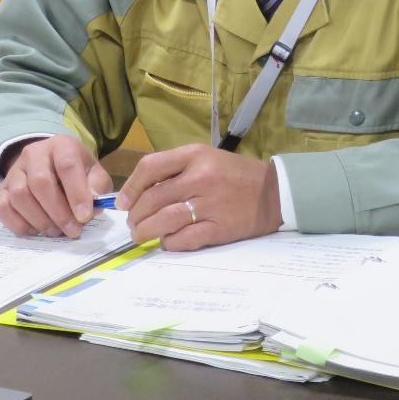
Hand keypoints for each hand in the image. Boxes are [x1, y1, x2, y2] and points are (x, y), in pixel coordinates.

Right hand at [0, 133, 112, 238]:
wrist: (49, 165)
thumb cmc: (76, 172)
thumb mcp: (94, 173)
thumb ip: (97, 187)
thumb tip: (92, 206)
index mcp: (61, 146)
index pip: (67, 165)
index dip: (76, 193)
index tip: (85, 217)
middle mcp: (34, 154)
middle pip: (40, 182)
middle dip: (58, 212)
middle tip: (72, 230)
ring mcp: (14, 171)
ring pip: (19, 196)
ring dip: (40, 220)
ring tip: (56, 231)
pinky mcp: (1, 189)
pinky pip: (3, 208)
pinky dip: (19, 224)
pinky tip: (36, 230)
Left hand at [114, 144, 280, 251]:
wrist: (275, 192)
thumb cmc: (235, 174)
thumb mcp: (206, 159)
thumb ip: (176, 170)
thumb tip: (139, 192)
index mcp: (194, 156)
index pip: (150, 168)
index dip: (130, 188)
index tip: (123, 202)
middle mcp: (200, 178)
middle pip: (153, 199)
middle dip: (136, 215)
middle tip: (133, 223)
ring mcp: (210, 204)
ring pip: (164, 220)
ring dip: (146, 231)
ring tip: (142, 235)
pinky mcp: (219, 228)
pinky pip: (184, 239)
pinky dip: (170, 243)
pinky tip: (167, 242)